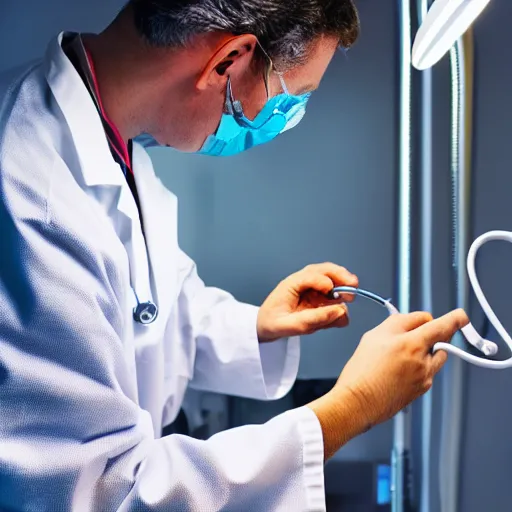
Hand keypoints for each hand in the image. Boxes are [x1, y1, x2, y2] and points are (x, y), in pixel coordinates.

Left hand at [257, 263, 358, 342]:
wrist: (264, 327)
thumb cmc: (271, 323)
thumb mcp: (287, 325)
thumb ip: (312, 319)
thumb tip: (339, 311)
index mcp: (291, 284)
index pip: (311, 275)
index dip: (324, 282)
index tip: (334, 293)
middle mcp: (304, 283)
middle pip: (326, 270)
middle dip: (341, 276)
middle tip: (353, 286)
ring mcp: (313, 290)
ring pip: (333, 279)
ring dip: (343, 287)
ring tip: (348, 300)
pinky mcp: (319, 299)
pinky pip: (335, 296)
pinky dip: (340, 304)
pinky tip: (339, 315)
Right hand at [308, 308, 468, 458]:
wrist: (357, 403)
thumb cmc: (362, 371)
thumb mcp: (375, 335)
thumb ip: (400, 322)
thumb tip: (418, 319)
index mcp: (412, 344)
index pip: (442, 326)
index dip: (455, 319)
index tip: (461, 315)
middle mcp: (424, 362)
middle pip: (441, 341)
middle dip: (432, 334)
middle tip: (411, 334)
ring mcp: (424, 378)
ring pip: (434, 357)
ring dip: (426, 350)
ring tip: (400, 354)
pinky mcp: (421, 391)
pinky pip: (427, 372)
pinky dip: (418, 366)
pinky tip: (396, 369)